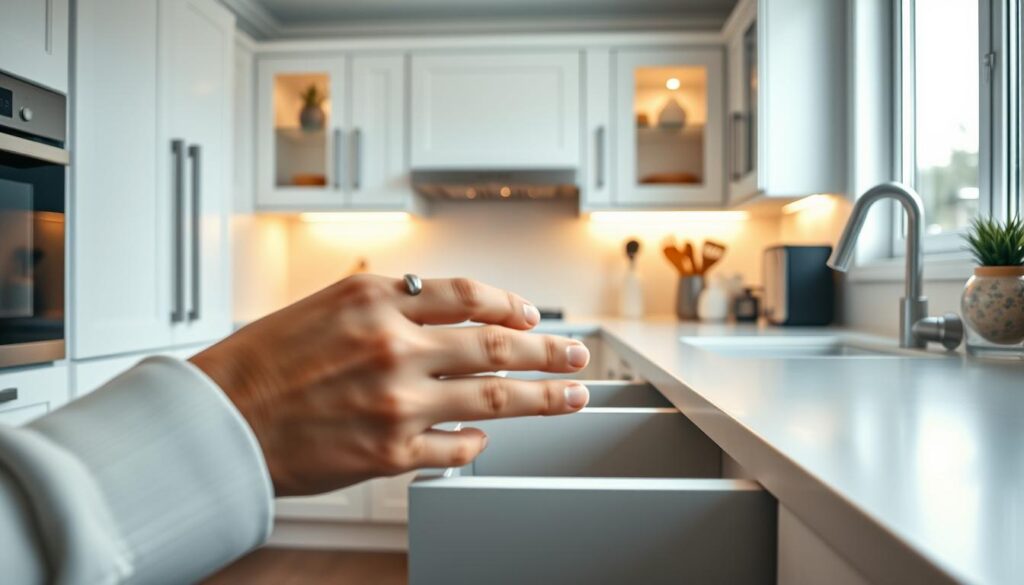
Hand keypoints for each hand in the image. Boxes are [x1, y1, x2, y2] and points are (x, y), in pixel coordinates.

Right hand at [190, 275, 590, 495]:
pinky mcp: (391, 452)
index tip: (533, 316)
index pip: (469, 295)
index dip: (512, 305)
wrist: (219, 420)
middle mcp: (393, 345)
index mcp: (376, 299)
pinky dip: (477, 443)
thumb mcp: (327, 306)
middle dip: (549, 351)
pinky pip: (458, 448)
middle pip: (496, 346)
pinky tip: (483, 439)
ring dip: (542, 397)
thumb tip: (452, 318)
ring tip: (571, 396)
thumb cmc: (264, 362)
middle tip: (578, 356)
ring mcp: (397, 401)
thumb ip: (391, 306)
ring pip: (494, 397)